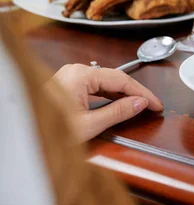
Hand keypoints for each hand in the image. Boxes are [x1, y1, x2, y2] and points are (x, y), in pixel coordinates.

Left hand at [47, 64, 163, 141]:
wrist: (25, 135)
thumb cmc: (50, 130)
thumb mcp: (89, 125)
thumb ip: (118, 111)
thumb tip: (140, 102)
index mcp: (81, 75)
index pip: (121, 80)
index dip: (142, 92)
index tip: (156, 104)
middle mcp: (76, 70)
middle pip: (115, 78)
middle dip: (135, 92)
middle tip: (152, 105)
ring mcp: (71, 75)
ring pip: (106, 82)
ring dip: (123, 93)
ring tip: (139, 104)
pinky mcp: (68, 83)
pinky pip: (95, 85)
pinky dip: (109, 95)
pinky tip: (119, 102)